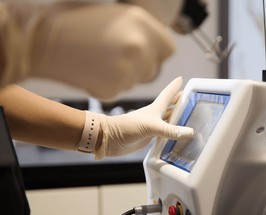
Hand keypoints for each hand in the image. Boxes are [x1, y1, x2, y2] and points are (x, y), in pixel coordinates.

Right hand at [0, 2, 174, 99]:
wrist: (43, 41)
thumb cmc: (75, 23)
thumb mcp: (116, 16)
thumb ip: (142, 32)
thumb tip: (154, 46)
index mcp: (142, 23)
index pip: (168, 50)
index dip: (156, 53)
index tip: (147, 54)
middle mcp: (139, 47)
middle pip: (153, 69)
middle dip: (139, 67)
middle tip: (116, 58)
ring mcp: (127, 70)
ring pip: (135, 82)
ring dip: (123, 76)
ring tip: (100, 61)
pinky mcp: (113, 90)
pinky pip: (119, 91)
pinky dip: (107, 86)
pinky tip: (92, 72)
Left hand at [95, 77, 193, 158]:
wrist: (110, 139)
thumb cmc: (127, 127)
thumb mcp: (151, 127)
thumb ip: (170, 130)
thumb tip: (189, 132)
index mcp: (155, 109)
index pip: (168, 94)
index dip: (174, 87)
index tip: (181, 79)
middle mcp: (154, 116)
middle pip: (169, 107)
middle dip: (178, 102)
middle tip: (188, 98)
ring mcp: (151, 127)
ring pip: (168, 121)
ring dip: (176, 119)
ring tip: (187, 118)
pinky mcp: (149, 138)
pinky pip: (164, 135)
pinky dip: (171, 135)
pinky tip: (175, 137)